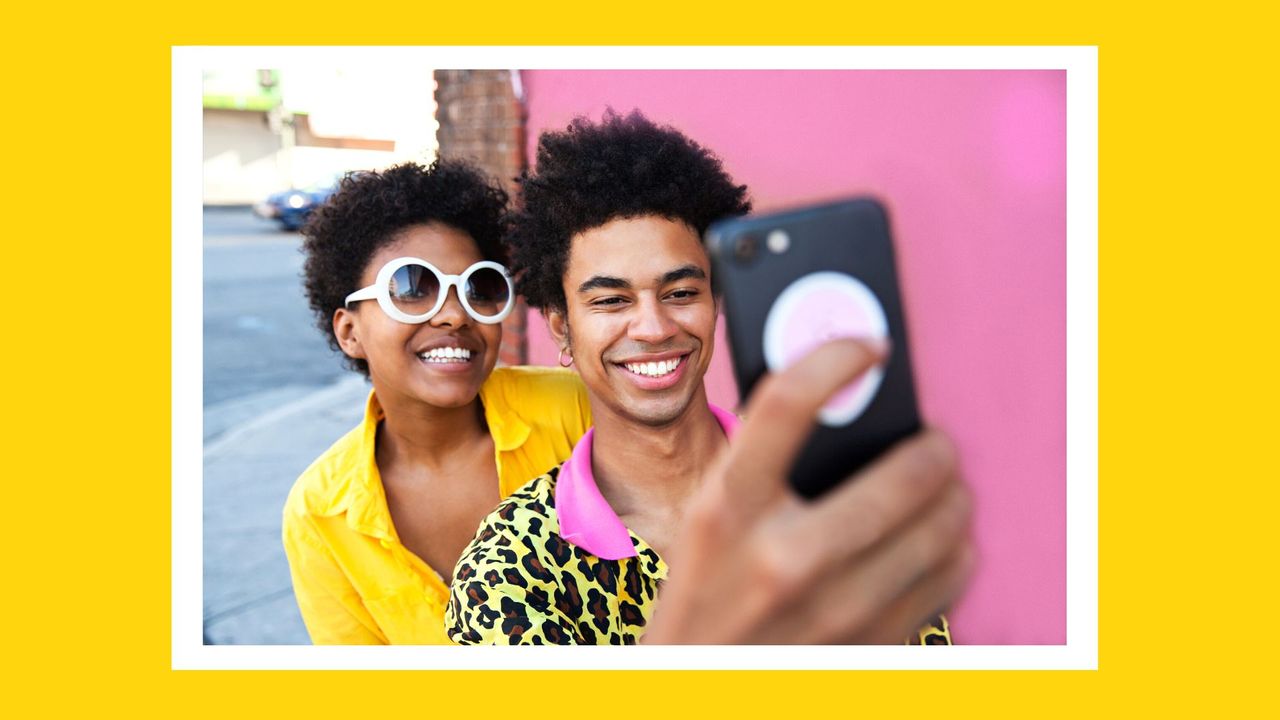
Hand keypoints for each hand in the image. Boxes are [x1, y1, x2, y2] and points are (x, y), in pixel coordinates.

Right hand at [644, 339, 973, 643]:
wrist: (698, 688)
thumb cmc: (705, 590)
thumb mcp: (709, 519)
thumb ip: (759, 460)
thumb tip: (839, 393)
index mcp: (727, 510)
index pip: (784, 404)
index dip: (834, 358)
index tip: (869, 346)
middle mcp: (782, 559)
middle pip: (903, 475)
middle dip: (933, 448)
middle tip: (934, 442)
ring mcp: (834, 610)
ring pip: (941, 531)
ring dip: (953, 498)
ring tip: (942, 489)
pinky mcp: (870, 646)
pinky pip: (948, 582)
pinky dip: (954, 551)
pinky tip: (936, 542)